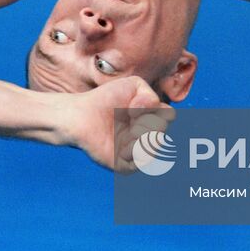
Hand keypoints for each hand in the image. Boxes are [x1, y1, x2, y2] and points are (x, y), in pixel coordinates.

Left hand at [57, 76, 174, 171]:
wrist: (81, 116)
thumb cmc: (105, 99)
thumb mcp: (134, 86)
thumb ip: (152, 96)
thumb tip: (155, 114)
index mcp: (149, 117)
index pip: (168, 115)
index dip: (154, 109)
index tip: (134, 106)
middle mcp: (145, 134)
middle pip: (163, 130)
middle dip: (148, 122)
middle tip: (128, 118)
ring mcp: (136, 150)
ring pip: (155, 146)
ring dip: (141, 136)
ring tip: (126, 132)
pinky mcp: (127, 165)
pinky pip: (142, 162)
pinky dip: (134, 150)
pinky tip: (121, 146)